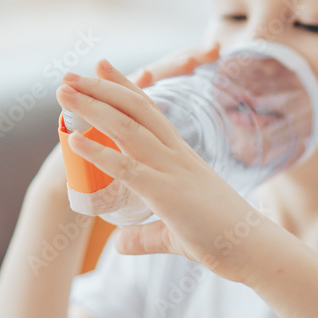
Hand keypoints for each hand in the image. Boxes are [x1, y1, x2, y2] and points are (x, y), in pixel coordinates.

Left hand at [54, 41, 277, 284]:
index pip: (149, 111)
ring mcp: (172, 172)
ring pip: (127, 130)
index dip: (123, 87)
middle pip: (134, 110)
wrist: (254, 250)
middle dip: (99, 89)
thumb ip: (146, 236)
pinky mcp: (168, 195)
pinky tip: (73, 141)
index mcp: (181, 156)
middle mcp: (176, 155)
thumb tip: (121, 243)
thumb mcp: (176, 234)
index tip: (100, 67)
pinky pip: (127, 168)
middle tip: (69, 75)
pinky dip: (98, 152)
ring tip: (63, 93)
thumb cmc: (223, 240)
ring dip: (92, 108)